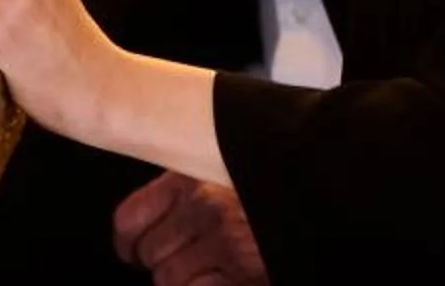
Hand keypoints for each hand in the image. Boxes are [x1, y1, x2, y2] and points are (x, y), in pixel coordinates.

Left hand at [113, 172, 268, 285]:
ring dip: (180, 280)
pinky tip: (218, 277)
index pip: (130, 216)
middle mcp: (204, 207)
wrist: (317, 194)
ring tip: (200, 270)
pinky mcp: (245, 270)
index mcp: (190, 177)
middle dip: (158, 263)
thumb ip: (185, 184)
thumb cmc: (261, 184)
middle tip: (174, 262)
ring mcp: (225, 241)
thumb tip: (145, 220)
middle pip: (149, 252)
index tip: (129, 251)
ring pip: (168, 278)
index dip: (126, 242)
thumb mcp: (217, 170)